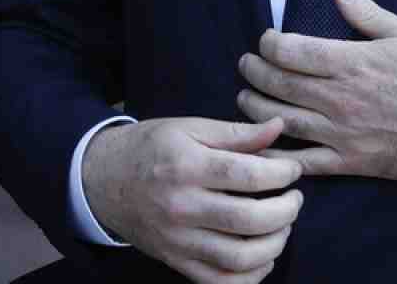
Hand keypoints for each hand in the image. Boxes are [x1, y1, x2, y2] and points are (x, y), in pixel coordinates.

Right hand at [82, 116, 303, 283]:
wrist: (102, 180)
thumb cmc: (150, 148)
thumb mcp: (188, 128)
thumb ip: (236, 133)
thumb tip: (278, 128)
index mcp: (186, 166)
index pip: (248, 175)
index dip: (283, 174)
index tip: (293, 169)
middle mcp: (182, 206)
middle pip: (250, 219)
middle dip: (286, 210)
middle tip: (294, 199)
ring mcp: (178, 240)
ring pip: (240, 258)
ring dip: (275, 244)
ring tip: (282, 226)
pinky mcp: (176, 261)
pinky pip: (220, 282)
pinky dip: (251, 277)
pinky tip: (262, 256)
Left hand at [237, 0, 396, 180]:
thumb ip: (366, 13)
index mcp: (354, 62)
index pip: (292, 51)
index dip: (269, 44)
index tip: (266, 40)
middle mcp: (343, 98)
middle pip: (281, 84)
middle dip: (255, 72)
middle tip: (246, 65)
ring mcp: (345, 133)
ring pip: (284, 121)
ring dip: (256, 109)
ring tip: (244, 98)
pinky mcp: (351, 161)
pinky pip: (306, 161)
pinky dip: (279, 155)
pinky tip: (263, 145)